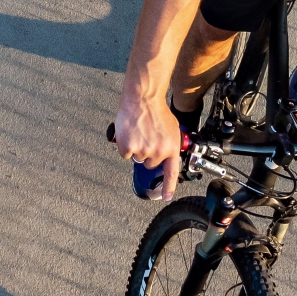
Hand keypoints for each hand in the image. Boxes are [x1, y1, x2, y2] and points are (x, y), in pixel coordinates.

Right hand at [114, 84, 183, 199]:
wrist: (143, 98)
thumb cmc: (157, 110)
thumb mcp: (171, 129)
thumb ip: (168, 144)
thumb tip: (165, 154)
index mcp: (171, 148)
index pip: (171, 173)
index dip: (168, 187)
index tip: (166, 197)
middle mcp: (158, 152)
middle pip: (149, 163)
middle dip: (147, 153)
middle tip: (146, 136)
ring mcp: (143, 151)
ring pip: (136, 158)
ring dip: (136, 147)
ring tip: (139, 131)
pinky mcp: (129, 147)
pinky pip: (125, 153)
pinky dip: (125, 144)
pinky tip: (130, 132)